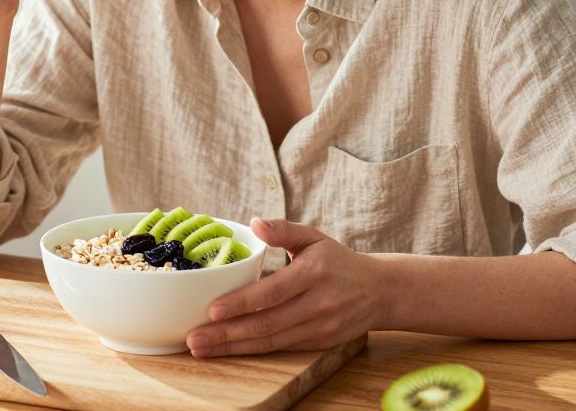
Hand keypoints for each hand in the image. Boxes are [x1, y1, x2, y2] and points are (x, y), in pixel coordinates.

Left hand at [185, 218, 384, 357]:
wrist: (380, 291)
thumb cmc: (338, 261)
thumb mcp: (314, 236)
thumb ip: (284, 229)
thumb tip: (255, 223)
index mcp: (313, 273)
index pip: (273, 292)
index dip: (242, 303)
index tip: (212, 309)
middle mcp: (317, 304)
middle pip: (266, 323)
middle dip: (227, 333)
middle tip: (195, 339)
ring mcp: (318, 327)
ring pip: (270, 341)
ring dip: (233, 347)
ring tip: (202, 349)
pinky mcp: (318, 343)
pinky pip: (279, 348)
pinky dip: (251, 351)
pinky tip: (227, 350)